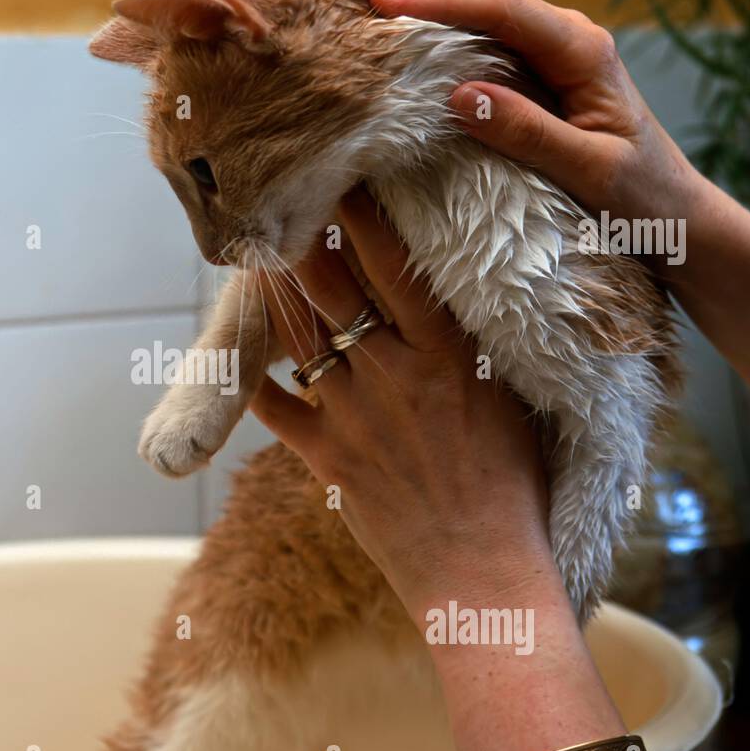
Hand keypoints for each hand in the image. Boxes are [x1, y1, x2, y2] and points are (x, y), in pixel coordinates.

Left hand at [251, 189, 560, 620]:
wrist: (485, 575)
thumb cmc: (516, 488)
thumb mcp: (514, 401)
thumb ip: (483, 347)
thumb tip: (470, 297)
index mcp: (446, 353)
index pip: (395, 262)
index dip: (361, 214)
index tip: (343, 175)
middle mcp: (393, 372)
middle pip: (332, 285)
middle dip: (304, 237)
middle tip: (283, 200)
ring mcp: (353, 414)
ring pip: (298, 333)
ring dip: (276, 291)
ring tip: (259, 254)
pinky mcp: (326, 457)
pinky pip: (275, 407)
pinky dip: (253, 377)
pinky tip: (233, 351)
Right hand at [360, 0, 709, 229]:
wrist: (677, 213)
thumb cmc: (642, 197)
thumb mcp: (590, 172)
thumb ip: (528, 132)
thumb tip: (459, 94)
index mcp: (582, 50)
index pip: (501, 8)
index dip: (438, 2)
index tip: (382, 3)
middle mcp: (565, 36)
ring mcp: (549, 50)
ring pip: (478, 0)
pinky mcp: (534, 71)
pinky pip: (478, 33)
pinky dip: (435, 19)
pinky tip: (399, 21)